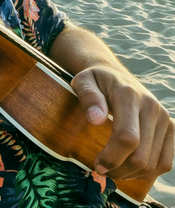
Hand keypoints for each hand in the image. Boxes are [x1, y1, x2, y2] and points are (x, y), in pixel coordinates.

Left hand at [71, 66, 174, 180]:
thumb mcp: (82, 80)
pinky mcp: (170, 127)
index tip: (97, 164)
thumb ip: (87, 96)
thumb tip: (96, 120)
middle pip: (140, 156)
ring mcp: (163, 117)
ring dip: (131, 174)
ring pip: (152, 164)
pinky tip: (129, 167)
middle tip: (101, 168)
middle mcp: (151, 106)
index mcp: (128, 94)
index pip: (127, 137)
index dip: (112, 158)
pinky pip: (164, 162)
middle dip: (119, 170)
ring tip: (113, 168)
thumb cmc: (96, 81)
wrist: (115, 74)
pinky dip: (147, 172)